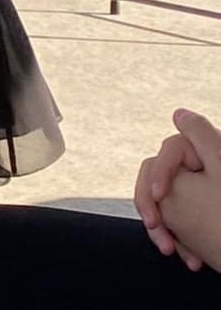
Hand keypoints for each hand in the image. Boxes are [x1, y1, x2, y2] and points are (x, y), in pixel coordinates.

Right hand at [156, 110, 220, 273]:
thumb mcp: (218, 165)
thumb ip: (197, 134)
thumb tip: (179, 113)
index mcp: (214, 155)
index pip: (171, 151)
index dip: (160, 172)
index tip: (159, 196)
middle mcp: (209, 173)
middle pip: (164, 179)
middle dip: (156, 206)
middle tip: (155, 228)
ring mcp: (205, 196)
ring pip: (168, 204)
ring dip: (165, 228)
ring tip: (170, 251)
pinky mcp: (204, 218)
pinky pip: (180, 222)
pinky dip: (180, 238)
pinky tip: (189, 257)